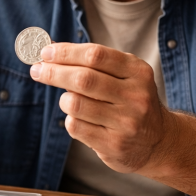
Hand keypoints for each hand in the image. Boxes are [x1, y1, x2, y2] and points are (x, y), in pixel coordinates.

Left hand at [29, 43, 173, 173]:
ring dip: (64, 99)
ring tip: (68, 99)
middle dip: (54, 72)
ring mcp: (126, 122)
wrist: (158, 141)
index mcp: (138, 72)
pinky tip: (79, 118)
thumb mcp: (124, 75)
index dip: (66, 52)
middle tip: (37, 70)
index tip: (46, 52)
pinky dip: (70, 119)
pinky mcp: (114, 145)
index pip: (95, 55)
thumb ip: (93, 62)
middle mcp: (135, 96)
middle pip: (83, 79)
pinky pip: (76, 127)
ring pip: (76, 104)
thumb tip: (52, 50)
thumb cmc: (131, 100)